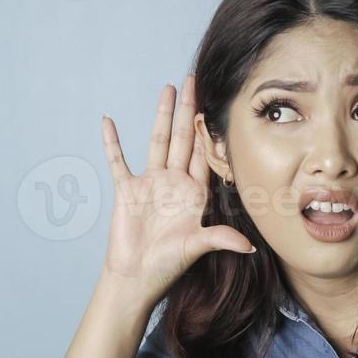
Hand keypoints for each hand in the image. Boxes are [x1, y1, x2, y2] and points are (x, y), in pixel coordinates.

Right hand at [100, 75, 256, 299]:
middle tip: (194, 80)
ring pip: (157, 141)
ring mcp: (150, 183)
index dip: (210, 129)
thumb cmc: (168, 265)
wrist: (136, 277)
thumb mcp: (197, 247)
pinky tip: (108, 121)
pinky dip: (112, 142)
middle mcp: (174, 182)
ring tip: (167, 89)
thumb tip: (249, 247)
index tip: (217, 103)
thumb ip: (220, 239)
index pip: (204, 153)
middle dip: (189, 109)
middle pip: (183, 138)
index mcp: (194, 193)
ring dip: (161, 115)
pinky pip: (118, 160)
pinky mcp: (126, 189)